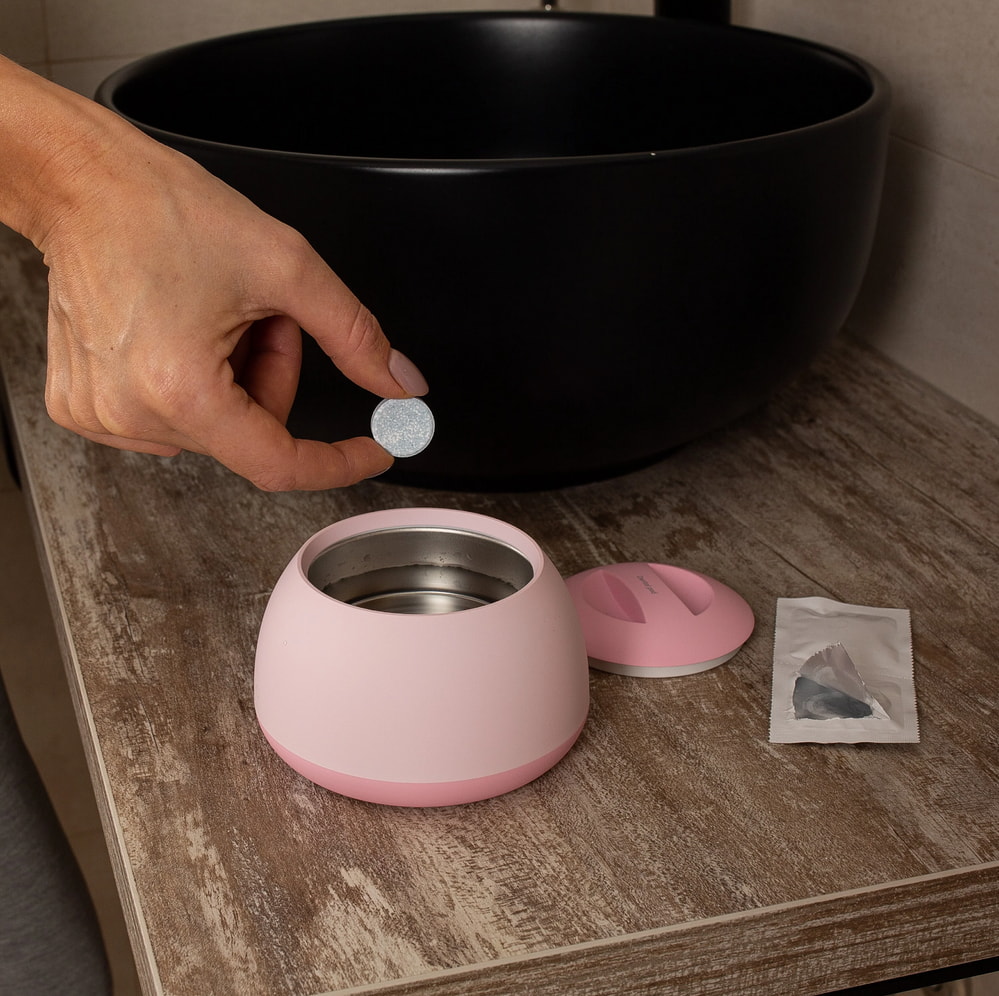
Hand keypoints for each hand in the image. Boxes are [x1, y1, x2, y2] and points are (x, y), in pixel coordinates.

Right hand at [2, 58, 427, 490]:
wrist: (84, 185)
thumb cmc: (163, 212)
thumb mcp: (286, 268)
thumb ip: (355, 335)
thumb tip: (398, 383)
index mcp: (181, 390)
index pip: (280, 464)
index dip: (337, 462)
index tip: (372, 450)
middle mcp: (133, 414)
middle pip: (252, 433)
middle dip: (275, 374)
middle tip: (262, 315)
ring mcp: (103, 416)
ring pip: (218, 426)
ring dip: (236, 375)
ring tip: (210, 312)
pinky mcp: (84, 408)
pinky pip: (174, 418)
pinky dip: (195, 381)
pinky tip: (178, 331)